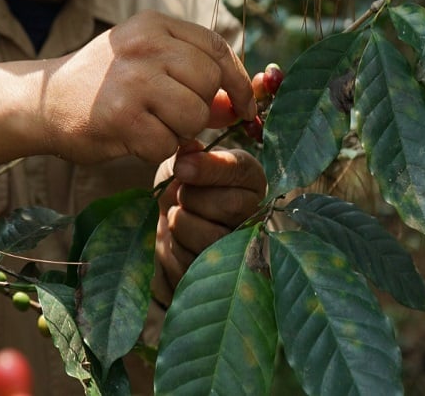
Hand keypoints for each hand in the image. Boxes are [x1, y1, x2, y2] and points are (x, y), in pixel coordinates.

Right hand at [40, 11, 256, 164]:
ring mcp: (132, 81)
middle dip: (200, 108)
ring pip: (194, 116)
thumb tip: (241, 102)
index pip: (215, 46)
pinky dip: (155, 151)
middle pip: (209, 82)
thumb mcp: (145, 60)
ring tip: (149, 124)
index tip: (245, 105)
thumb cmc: (102, 84)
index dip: (237, 79)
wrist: (42, 102)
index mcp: (153, 25)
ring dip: (178, 132)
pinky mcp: (121, 118)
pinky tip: (132, 139)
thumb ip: (190, 73)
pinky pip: (167, 145)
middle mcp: (144, 46)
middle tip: (171, 115)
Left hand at [152, 139, 266, 304]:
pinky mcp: (224, 272)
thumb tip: (188, 152)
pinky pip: (195, 261)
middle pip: (230, 205)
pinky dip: (176, 247)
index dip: (210, 169)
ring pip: (212, 237)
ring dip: (182, 223)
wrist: (168, 229)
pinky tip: (179, 239)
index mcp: (249, 177)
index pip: (241, 170)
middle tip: (181, 195)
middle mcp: (255, 211)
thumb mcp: (181, 164)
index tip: (181, 167)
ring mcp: (243, 245)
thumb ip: (187, 154)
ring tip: (179, 215)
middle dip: (192, 198)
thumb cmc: (180, 189)